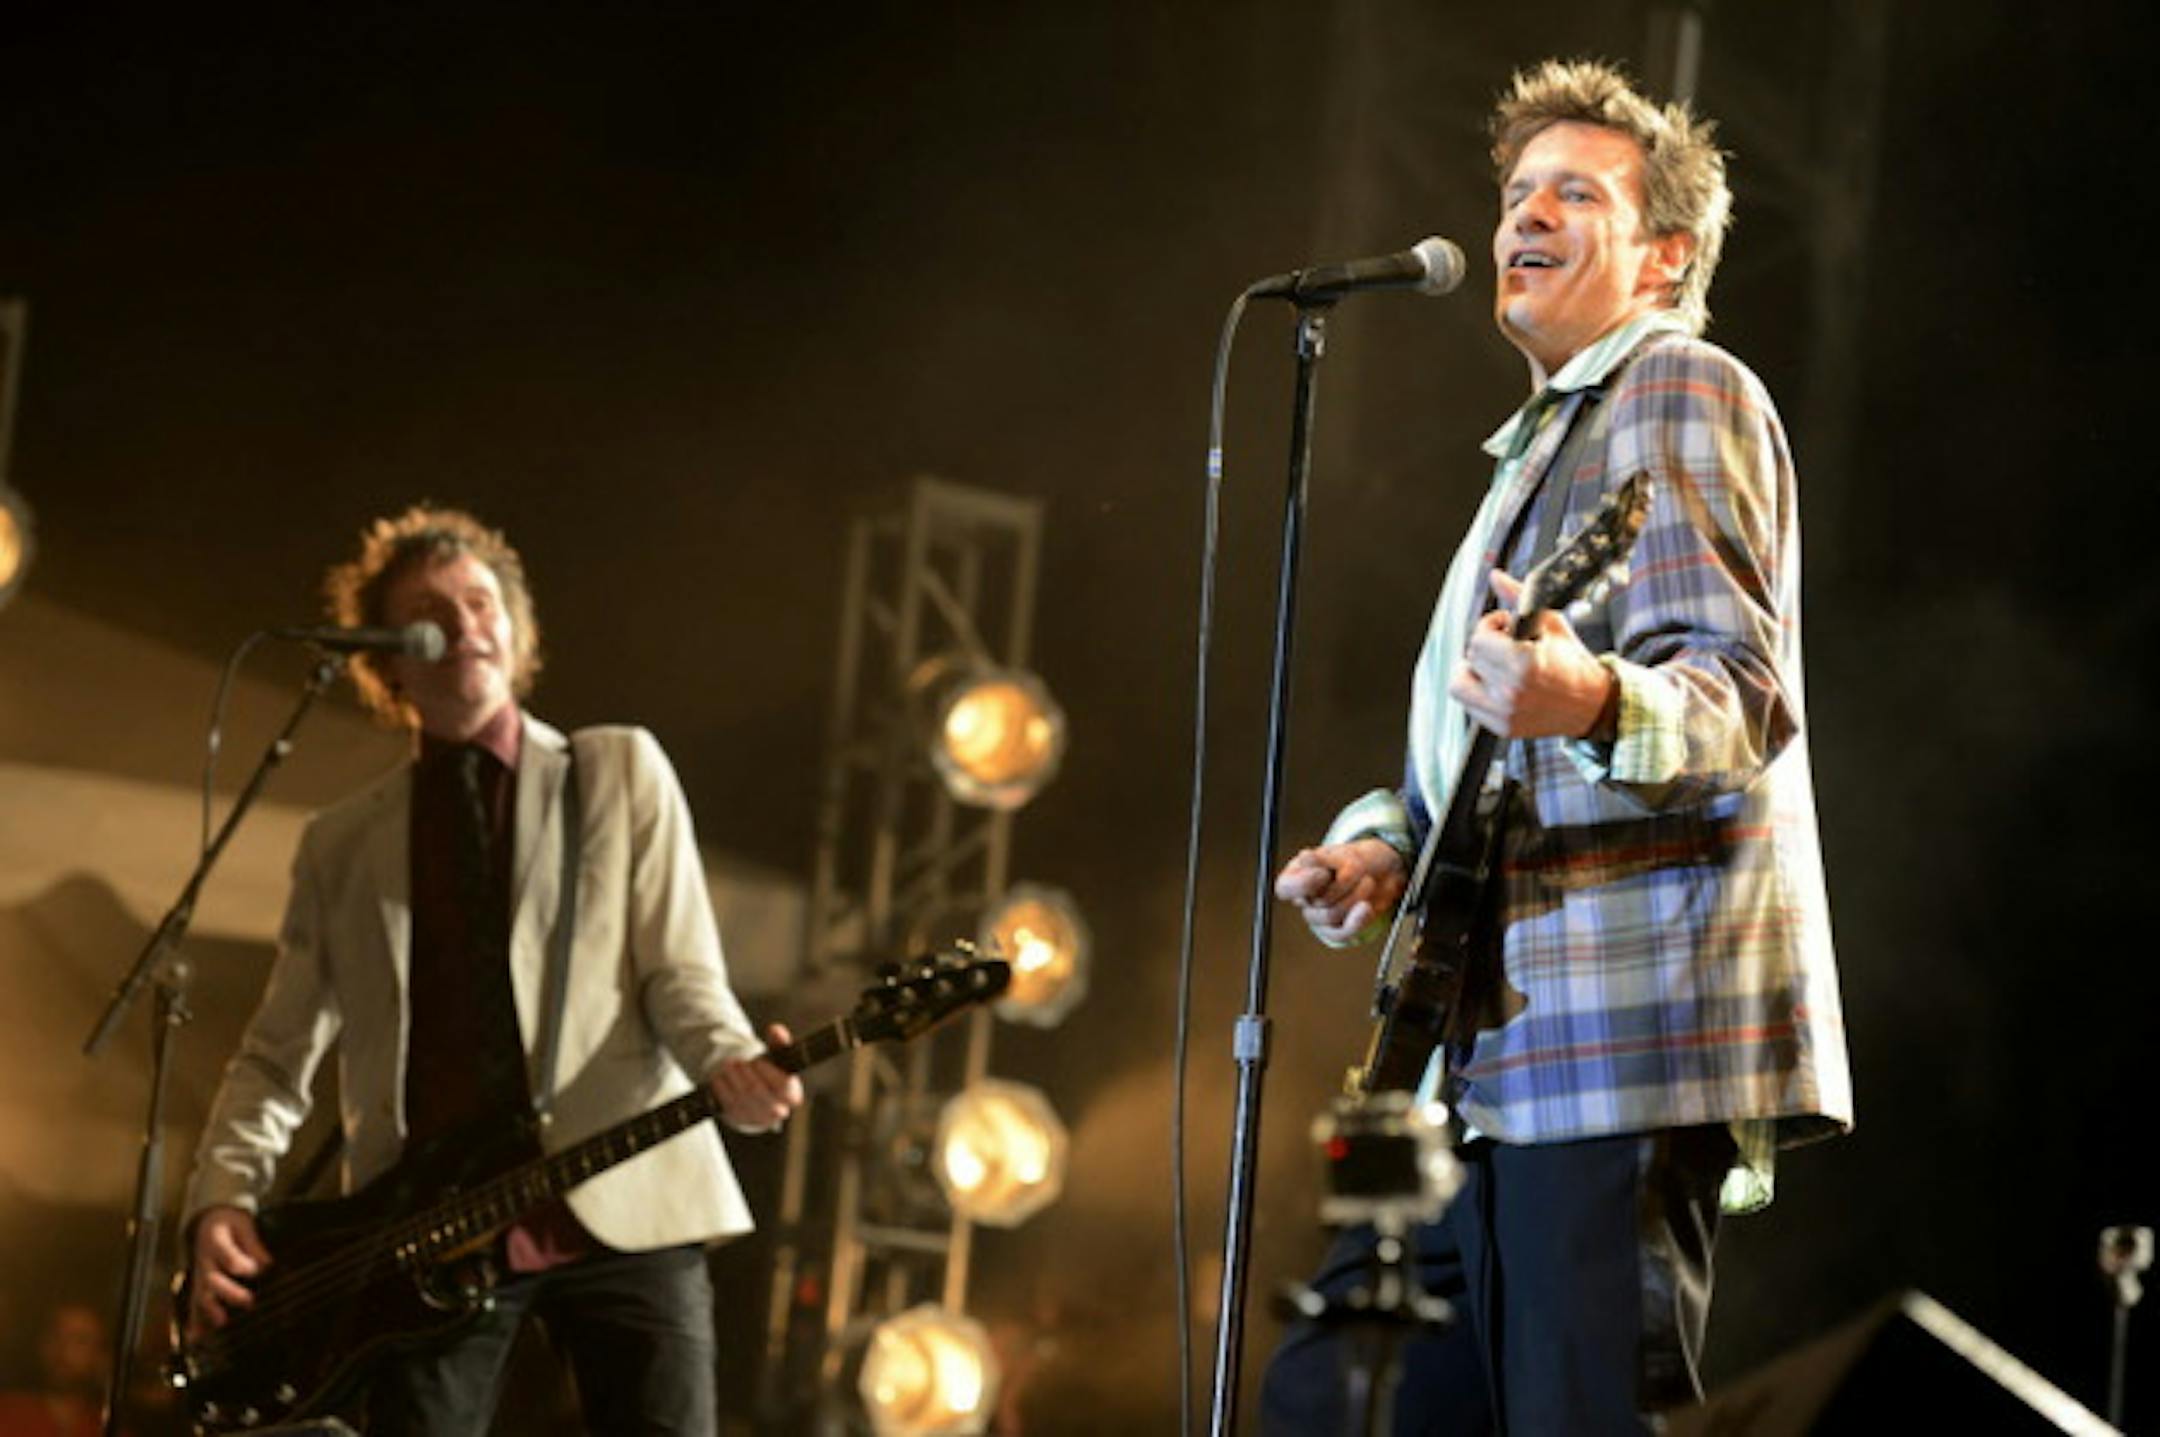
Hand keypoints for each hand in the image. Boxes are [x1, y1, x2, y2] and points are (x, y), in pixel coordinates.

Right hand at [188, 1205, 271, 1338]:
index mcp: (215, 1241)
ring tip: (222, 1322)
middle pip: (212, 1278)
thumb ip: (253, 1244)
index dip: (238, 1262)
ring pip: (201, 1295)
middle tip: (249, 1301)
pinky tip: (196, 1338)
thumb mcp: (243, 1225)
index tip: (254, 1270)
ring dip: (210, 1310)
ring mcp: (200, 1276)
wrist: (208, 1222)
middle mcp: (204, 1261)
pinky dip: (195, 1322)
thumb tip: (266, 1264)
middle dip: (228, 1291)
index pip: (225, 1252)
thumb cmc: (231, 1225)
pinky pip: (194, 1305)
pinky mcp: (199, 1288)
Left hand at [710, 1023, 804, 1130]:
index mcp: (791, 1095)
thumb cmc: (771, 1074)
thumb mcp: (778, 1059)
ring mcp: (756, 1117)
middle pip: (758, 1091)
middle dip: (746, 1073)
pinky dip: (721, 1088)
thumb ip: (779, 1043)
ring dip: (732, 1077)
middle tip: (739, 1061)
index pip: (783, 1086)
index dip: (770, 1073)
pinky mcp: (738, 1118)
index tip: (759, 1061)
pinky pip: (726, 1103)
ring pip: (741, 1096)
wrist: (759, 1100)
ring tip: (729, 1064)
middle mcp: (776, 1110)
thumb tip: (776, 1029)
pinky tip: (720, 1077)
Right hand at [1274, 838, 1407, 944]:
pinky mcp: (1335, 929)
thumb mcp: (1338, 853)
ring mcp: (1319, 915)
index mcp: (1296, 875)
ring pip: (1331, 916)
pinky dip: (1357, 920)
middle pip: (1316, 903)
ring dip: (1356, 896)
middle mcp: (1304, 897)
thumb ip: (1320, 860)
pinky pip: (1341, 933)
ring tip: (1367, 882)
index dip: (1304, 884)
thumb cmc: (1354, 860)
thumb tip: (1304, 858)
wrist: (1380, 872)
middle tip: (1357, 869)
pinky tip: (1366, 908)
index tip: (1324, 873)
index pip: (1285, 888)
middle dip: (1343, 886)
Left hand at [1449, 569, 1614, 739]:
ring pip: (1459, 685)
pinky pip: (1470, 707)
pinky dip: (1479, 694)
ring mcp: (1505, 714)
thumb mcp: (1550, 623)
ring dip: (1473, 672)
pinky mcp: (1502, 728)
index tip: (1504, 627)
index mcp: (1523, 664)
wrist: (1592, 703)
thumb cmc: (1572, 663)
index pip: (1478, 639)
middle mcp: (1510, 692)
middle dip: (1484, 647)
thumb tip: (1496, 576)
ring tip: (1495, 667)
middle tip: (1504, 646)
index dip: (1490, 627)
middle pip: (1469, 659)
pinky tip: (1500, 685)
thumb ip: (1518, 598)